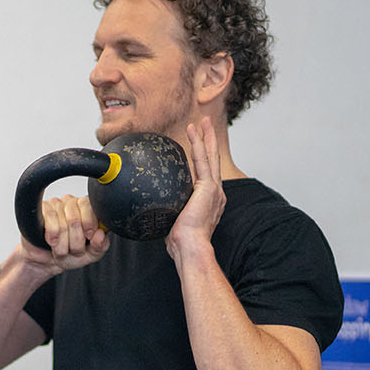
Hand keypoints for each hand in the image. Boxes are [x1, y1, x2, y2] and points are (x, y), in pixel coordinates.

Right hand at [20, 194, 108, 273]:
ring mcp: (55, 205)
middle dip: (75, 240)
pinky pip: (49, 219)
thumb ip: (100, 246)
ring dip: (63, 243)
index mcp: (86, 210)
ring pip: (62, 223)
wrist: (46, 261)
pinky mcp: (42, 209)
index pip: (89, 205)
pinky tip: (52, 242)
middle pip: (75, 218)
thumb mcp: (89, 254)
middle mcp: (71, 204)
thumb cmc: (69, 254)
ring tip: (62, 250)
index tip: (89, 236)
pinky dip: (52, 236)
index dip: (89, 223)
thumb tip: (100, 234)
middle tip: (73, 249)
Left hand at [167, 117, 226, 251]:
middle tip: (205, 125)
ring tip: (201, 122)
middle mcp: (215, 192)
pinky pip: (202, 161)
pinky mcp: (208, 187)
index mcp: (209, 200)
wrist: (190, 247)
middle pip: (213, 159)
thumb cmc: (182, 241)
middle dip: (209, 140)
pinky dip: (198, 144)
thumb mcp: (174, 219)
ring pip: (210, 156)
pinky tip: (194, 132)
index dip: (204, 157)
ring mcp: (214, 189)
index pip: (206, 173)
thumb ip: (169, 208)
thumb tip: (153, 206)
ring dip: (205, 137)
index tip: (199, 146)